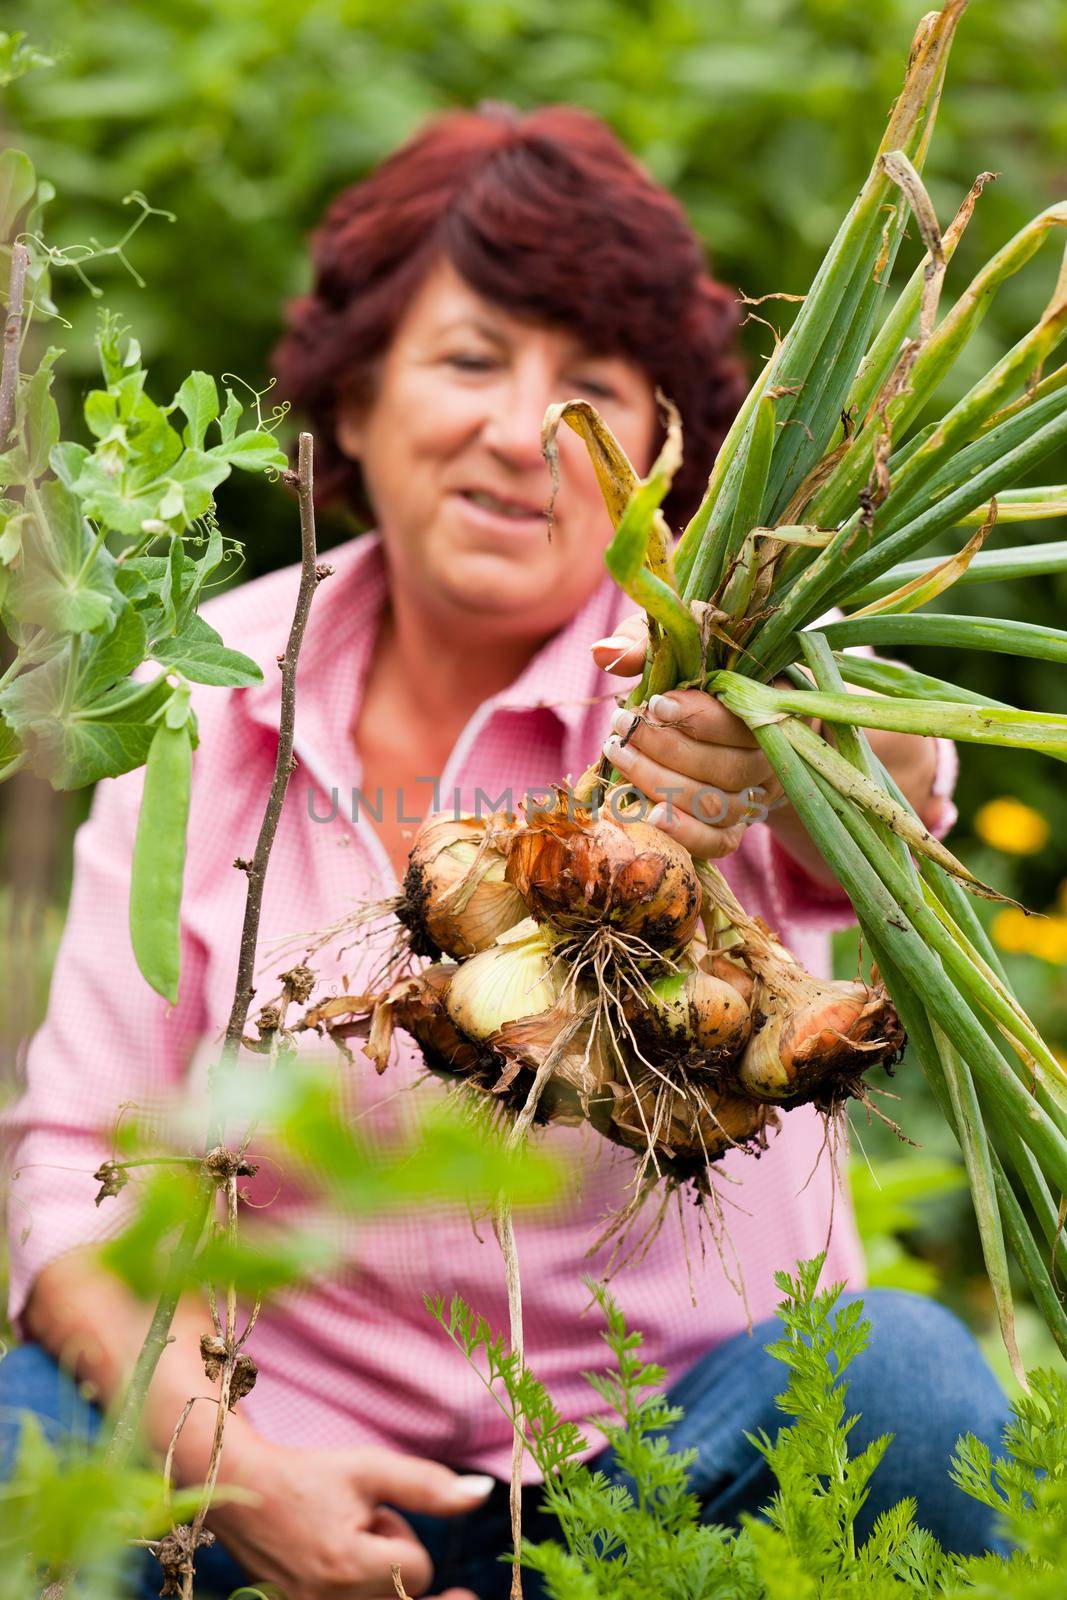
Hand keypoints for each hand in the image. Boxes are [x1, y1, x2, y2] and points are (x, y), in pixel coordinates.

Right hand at [206, 1435, 490, 1598]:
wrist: (244, 1494)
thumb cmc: (311, 1477)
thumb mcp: (370, 1469)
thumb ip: (429, 1485)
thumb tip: (484, 1493)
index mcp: (348, 1565)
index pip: (418, 1570)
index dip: (402, 1538)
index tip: (371, 1517)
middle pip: (402, 1599)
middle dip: (392, 1567)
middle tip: (364, 1536)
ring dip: (372, 1583)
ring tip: (344, 1553)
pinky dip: (362, 1593)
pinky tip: (345, 1571)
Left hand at [590, 616, 785, 859]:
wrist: (728, 719)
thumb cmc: (699, 671)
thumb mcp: (676, 645)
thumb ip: (644, 642)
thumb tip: (602, 653)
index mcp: (769, 706)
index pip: (742, 720)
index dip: (699, 716)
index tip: (655, 704)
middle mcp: (770, 757)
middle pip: (726, 767)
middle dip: (666, 749)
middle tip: (620, 729)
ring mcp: (755, 796)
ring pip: (718, 805)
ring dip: (662, 784)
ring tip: (619, 756)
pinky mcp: (736, 826)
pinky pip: (719, 841)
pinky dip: (685, 833)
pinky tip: (648, 817)